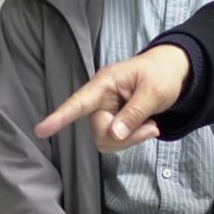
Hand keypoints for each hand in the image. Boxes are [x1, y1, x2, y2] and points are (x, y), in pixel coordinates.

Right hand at [33, 44, 191, 153]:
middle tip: (151, 128)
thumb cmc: (162, 74)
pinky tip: (145, 126)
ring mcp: (105, 111)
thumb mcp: (154, 92)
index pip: (78, 102)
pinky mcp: (112, 120)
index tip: (40, 130)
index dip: (60, 117)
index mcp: (105, 84)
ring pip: (106, 140)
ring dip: (130, 139)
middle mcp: (99, 98)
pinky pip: (114, 141)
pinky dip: (132, 139)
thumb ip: (133, 114)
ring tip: (151, 124)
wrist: (173, 72)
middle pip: (99, 131)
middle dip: (125, 137)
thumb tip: (113, 135)